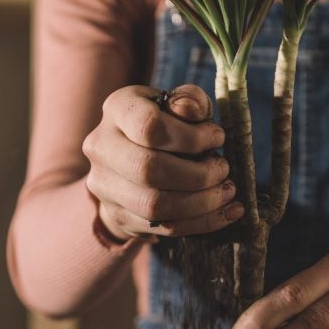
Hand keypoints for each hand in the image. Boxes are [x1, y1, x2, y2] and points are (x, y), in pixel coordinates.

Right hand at [82, 84, 244, 240]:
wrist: (128, 163)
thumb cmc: (164, 125)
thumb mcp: (178, 103)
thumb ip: (190, 100)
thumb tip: (192, 111)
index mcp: (117, 109)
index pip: (149, 127)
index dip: (191, 137)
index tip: (217, 138)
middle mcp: (102, 147)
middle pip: (149, 170)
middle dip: (197, 175)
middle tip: (224, 171)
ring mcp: (105, 186)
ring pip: (155, 206)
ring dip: (201, 203)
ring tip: (226, 193)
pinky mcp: (119, 216)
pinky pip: (163, 227)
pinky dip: (201, 223)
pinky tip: (226, 214)